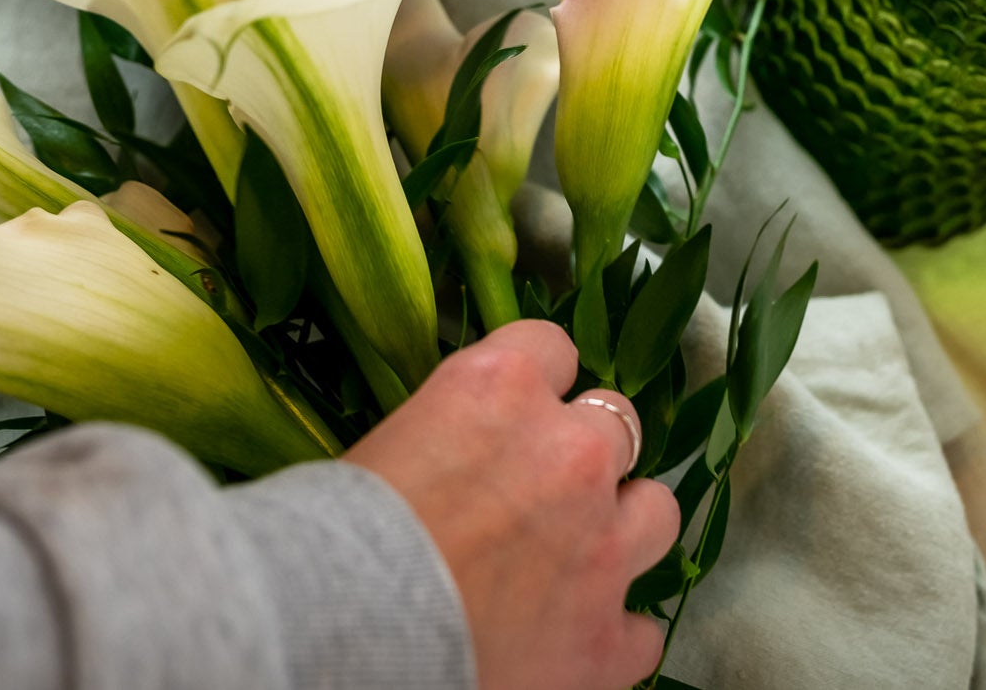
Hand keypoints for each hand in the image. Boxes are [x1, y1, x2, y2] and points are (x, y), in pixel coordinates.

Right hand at [345, 321, 676, 689]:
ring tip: (582, 555)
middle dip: (585, 452)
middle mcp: (569, 453)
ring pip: (657, 511)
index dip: (537, 382)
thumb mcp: (383, 449)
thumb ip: (447, 435)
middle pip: (617, 422)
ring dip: (624, 528)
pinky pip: (644, 629)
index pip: (553, 347)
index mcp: (501, 388)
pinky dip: (613, 635)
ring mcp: (601, 547)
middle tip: (542, 489)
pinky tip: (576, 639)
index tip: (521, 407)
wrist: (340, 638)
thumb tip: (451, 457)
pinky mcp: (607, 640)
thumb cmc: (327, 542)